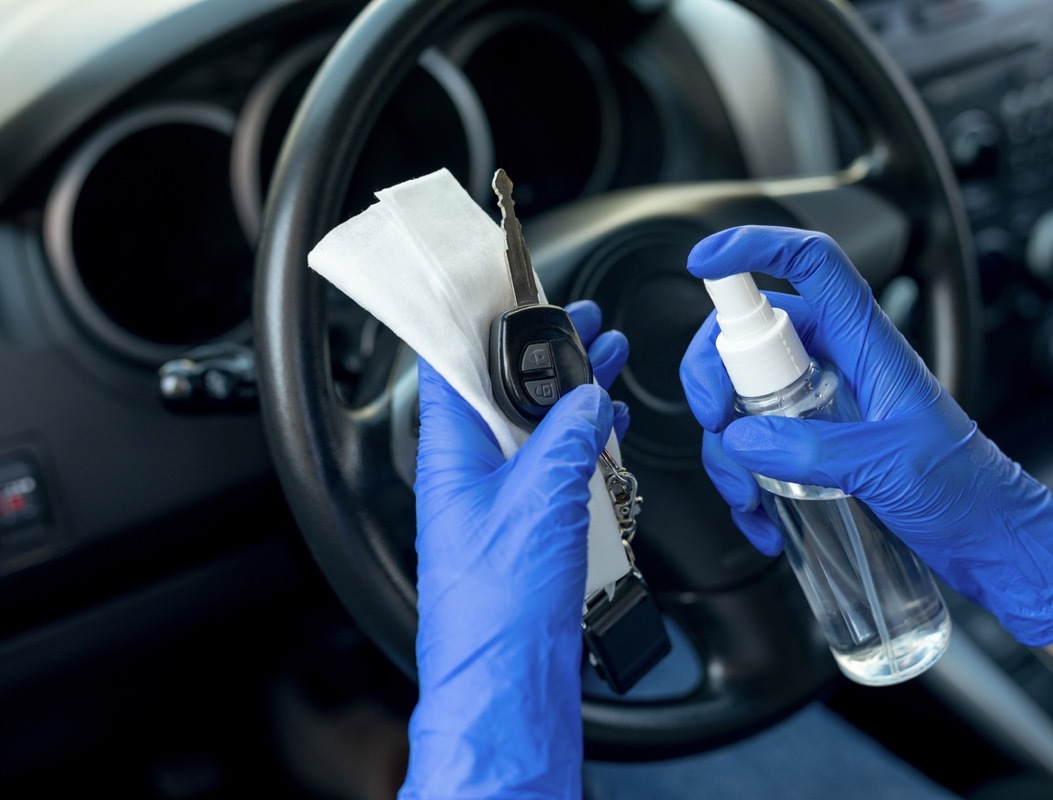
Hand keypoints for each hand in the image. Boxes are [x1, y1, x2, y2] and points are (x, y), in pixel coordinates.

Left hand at [400, 301, 625, 798]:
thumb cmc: (499, 602)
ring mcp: (495, 501)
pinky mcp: (524, 528)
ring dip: (566, 394)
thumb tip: (587, 399)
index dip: (477, 319)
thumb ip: (566, 436)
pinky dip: (578, 442)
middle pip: (497, 390)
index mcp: (449, 452)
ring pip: (529, 428)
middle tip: (575, 318)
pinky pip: (549, 469)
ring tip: (602, 356)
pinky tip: (603, 426)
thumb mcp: (541, 496)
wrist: (507, 682)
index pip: (450, 363)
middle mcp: (466, 472)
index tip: (503, 284)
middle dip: (539, 351)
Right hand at [679, 226, 1052, 646]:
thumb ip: (813, 449)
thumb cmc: (967, 491)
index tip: (705, 263)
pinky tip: (761, 517)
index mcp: (867, 343)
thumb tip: (742, 438)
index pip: (811, 264)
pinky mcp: (813, 448)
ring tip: (748, 497)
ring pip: (741, 400)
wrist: (992, 542)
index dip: (756, 248)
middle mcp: (838, 364)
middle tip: (713, 419)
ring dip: (726, 449)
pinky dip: (744, 483)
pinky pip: (754, 449)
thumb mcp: (890, 465)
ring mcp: (821, 407)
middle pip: (750, 335)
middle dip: (713, 377)